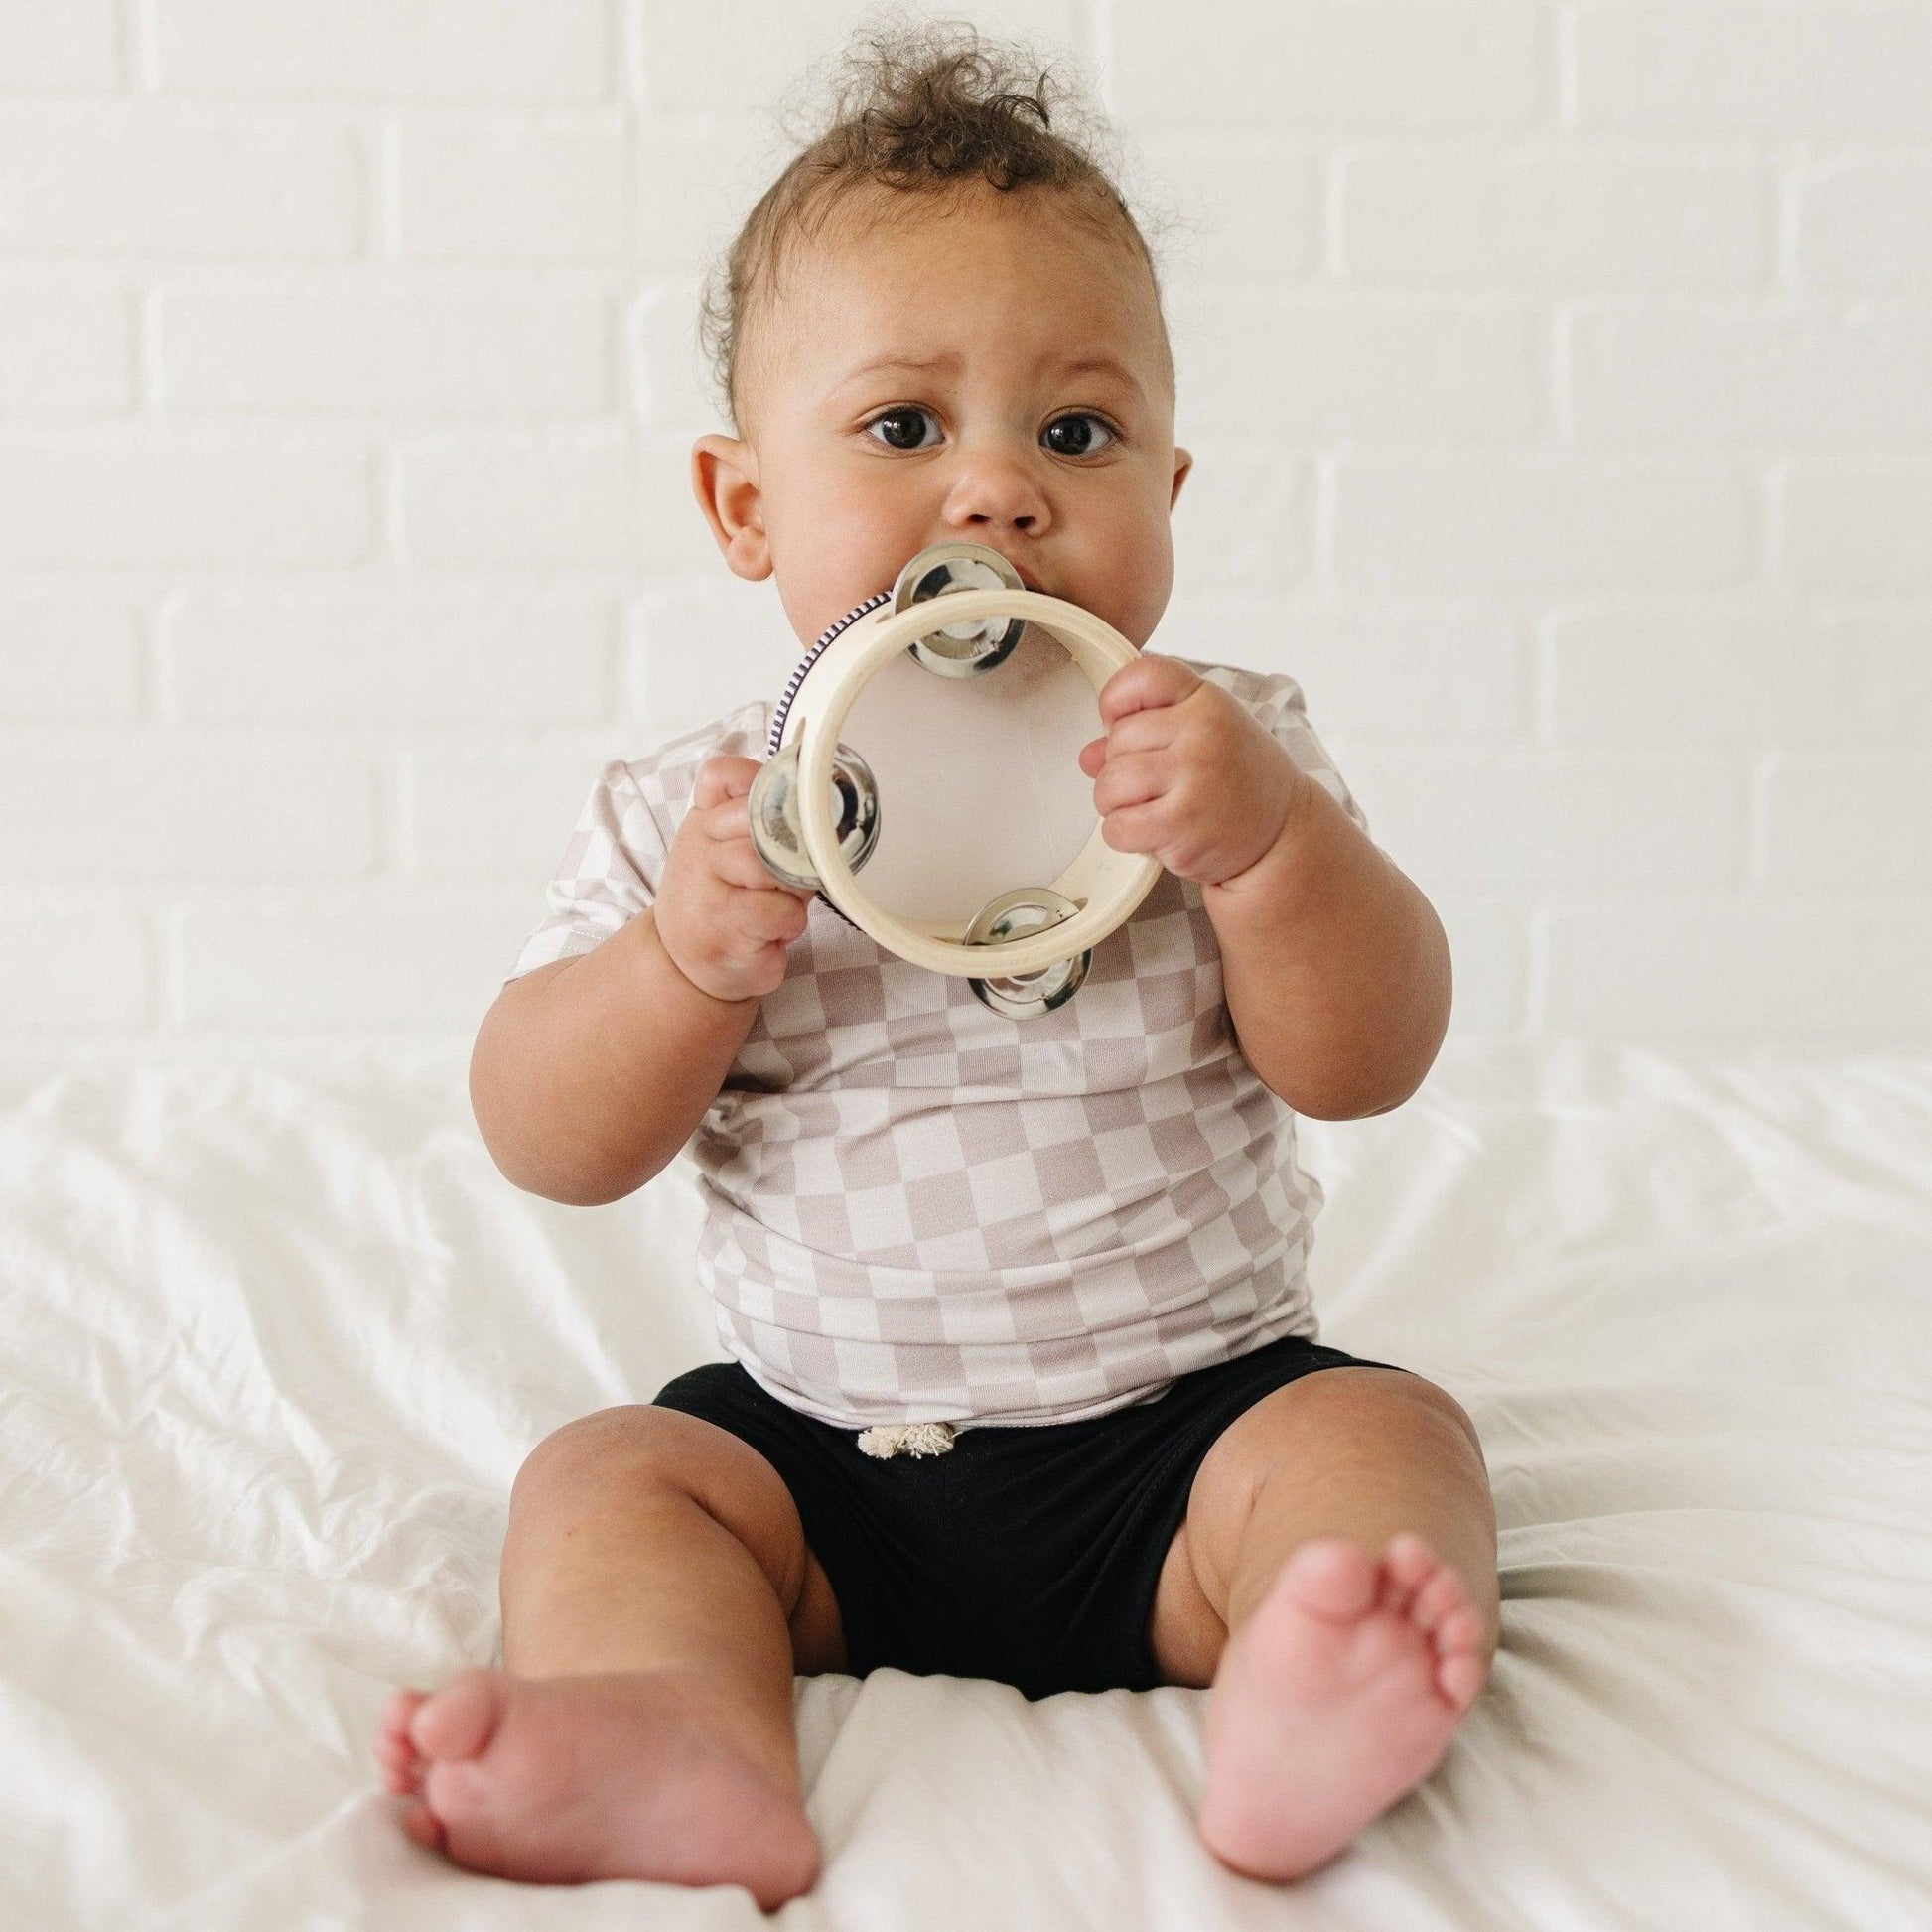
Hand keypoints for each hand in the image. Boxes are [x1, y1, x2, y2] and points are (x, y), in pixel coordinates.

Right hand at [653, 755, 814, 1002]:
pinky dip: (790, 923)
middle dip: (792, 850)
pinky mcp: (726, 925)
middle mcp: (700, 845)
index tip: (783, 813)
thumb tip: (812, 804)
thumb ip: (753, 815)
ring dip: (793, 891)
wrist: (680, 960)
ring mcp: (708, 885)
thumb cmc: (717, 897)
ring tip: (777, 905)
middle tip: (788, 873)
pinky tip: (771, 931)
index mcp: (704, 820)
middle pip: (764, 822)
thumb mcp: (724, 845)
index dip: (763, 787)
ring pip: (776, 867)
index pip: (725, 775)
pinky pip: (782, 911)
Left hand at [1077, 656, 1315, 886]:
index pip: (1140, 675)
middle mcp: (1203, 731)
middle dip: (1119, 766)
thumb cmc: (1239, 781)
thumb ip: (1145, 734)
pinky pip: (1117, 825)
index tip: (1123, 723)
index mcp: (1207, 699)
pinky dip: (1123, 835)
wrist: (1281, 833)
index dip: (1117, 701)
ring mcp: (1194, 776)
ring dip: (1116, 803)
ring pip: (1110, 783)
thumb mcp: (1203, 736)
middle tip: (1152, 783)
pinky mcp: (1183, 822)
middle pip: (1116, 739)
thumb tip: (1088, 755)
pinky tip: (1152, 831)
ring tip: (1148, 808)